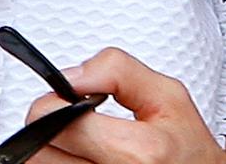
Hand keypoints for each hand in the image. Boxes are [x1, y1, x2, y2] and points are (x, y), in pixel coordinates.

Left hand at [21, 49, 225, 163]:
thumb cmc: (186, 147)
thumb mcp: (168, 94)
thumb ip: (118, 71)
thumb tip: (73, 75)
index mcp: (135, 153)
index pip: (56, 122)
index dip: (55, 100)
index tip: (69, 97)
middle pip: (38, 151)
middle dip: (50, 127)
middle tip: (73, 120)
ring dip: (54, 149)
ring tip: (82, 141)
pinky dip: (63, 163)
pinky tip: (83, 157)